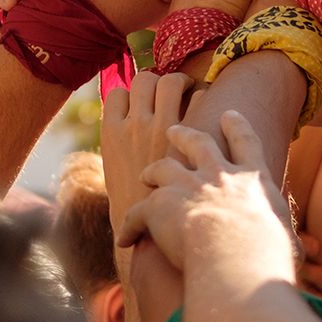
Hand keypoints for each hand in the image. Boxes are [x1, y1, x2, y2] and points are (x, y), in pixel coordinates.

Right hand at [100, 69, 197, 238]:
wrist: (154, 242)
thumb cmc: (135, 216)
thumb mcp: (117, 179)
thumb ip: (126, 152)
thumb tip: (136, 139)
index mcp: (111, 134)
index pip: (118, 91)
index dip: (132, 93)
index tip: (143, 100)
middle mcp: (135, 125)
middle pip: (145, 79)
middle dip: (158, 81)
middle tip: (172, 91)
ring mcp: (164, 129)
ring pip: (170, 81)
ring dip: (181, 82)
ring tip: (191, 92)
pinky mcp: (191, 137)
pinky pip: (200, 100)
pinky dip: (204, 99)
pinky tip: (209, 111)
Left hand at [118, 112, 289, 268]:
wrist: (237, 255)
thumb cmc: (270, 253)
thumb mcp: (288, 240)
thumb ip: (290, 240)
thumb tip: (302, 252)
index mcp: (252, 178)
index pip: (245, 142)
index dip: (236, 126)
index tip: (229, 114)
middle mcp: (218, 174)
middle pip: (198, 143)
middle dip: (185, 134)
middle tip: (174, 129)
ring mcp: (186, 186)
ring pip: (163, 168)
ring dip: (153, 169)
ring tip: (145, 172)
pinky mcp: (159, 206)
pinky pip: (138, 213)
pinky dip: (130, 226)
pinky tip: (125, 238)